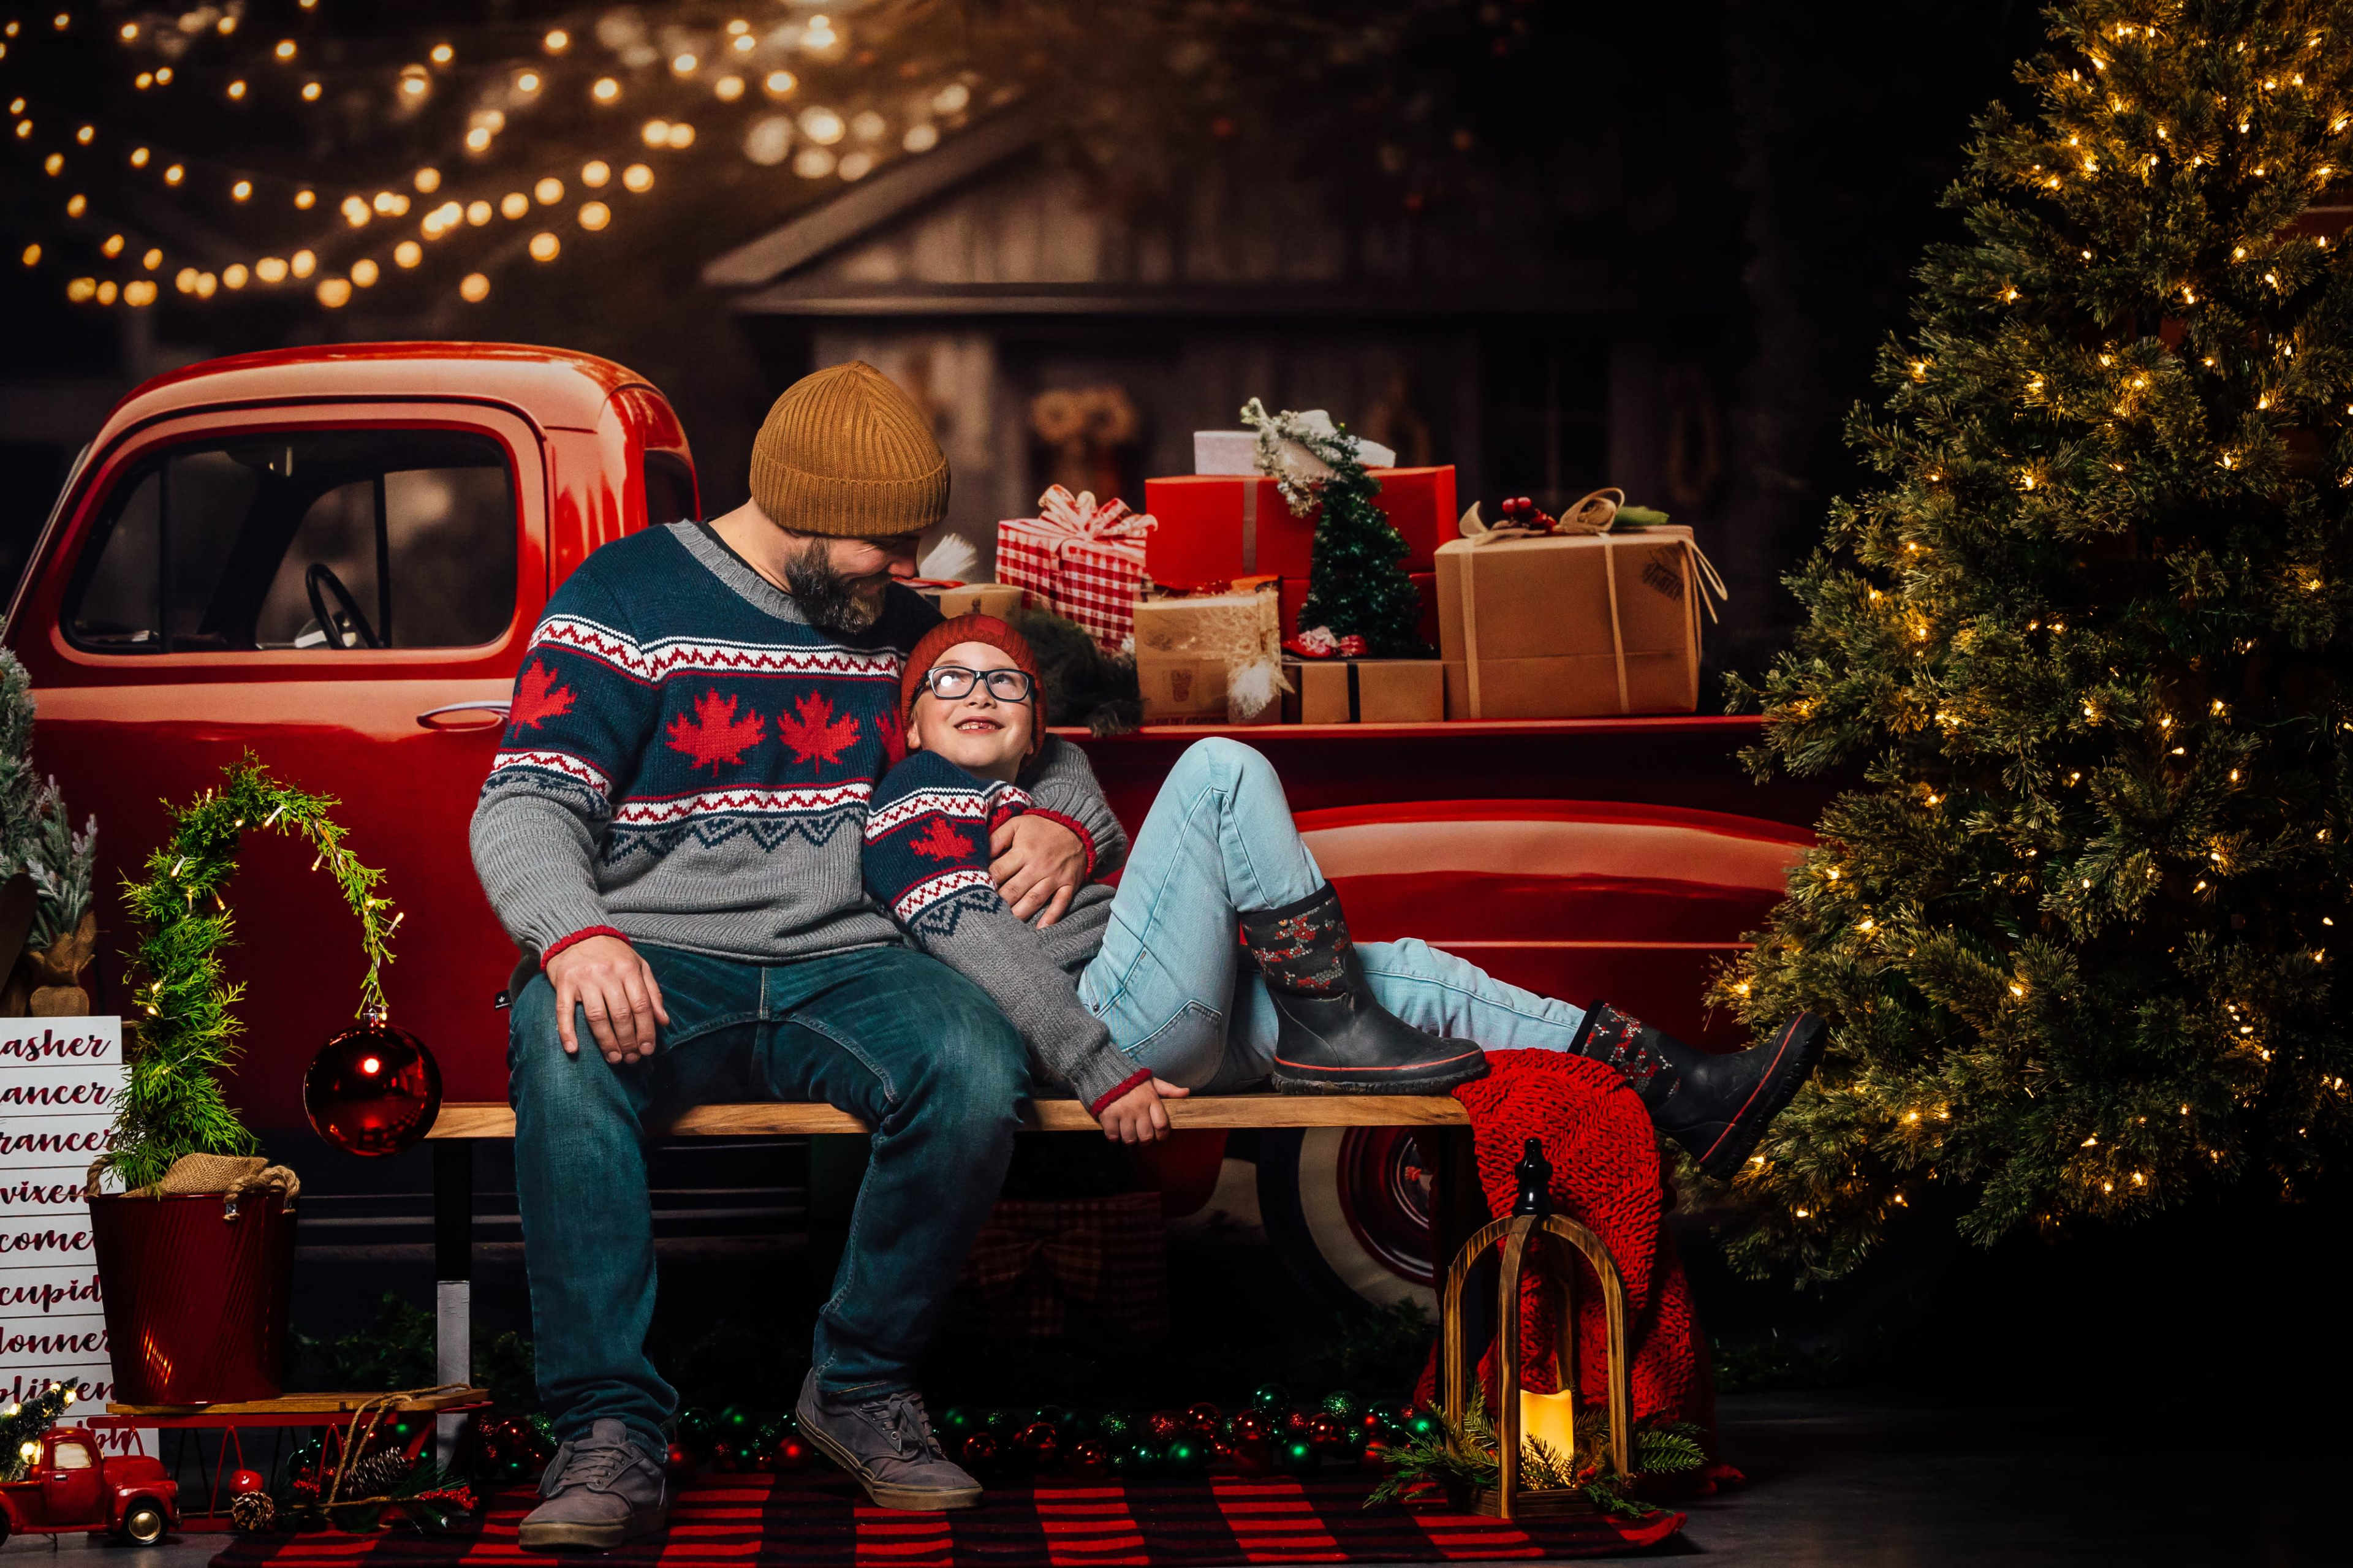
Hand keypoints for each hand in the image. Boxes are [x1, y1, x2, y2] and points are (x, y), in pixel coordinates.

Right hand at [543, 935, 669, 1064]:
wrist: (577, 933)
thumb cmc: (612, 954)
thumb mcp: (638, 966)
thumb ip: (652, 992)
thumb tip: (663, 1021)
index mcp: (628, 969)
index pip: (641, 1005)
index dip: (646, 1030)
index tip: (648, 1049)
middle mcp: (607, 974)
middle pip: (621, 1014)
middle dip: (628, 1041)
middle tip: (632, 1059)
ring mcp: (584, 979)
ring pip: (597, 1017)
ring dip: (606, 1042)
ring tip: (614, 1058)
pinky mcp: (563, 983)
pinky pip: (564, 1011)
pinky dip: (567, 1032)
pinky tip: (573, 1049)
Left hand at [990, 814, 1085, 925]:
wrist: (1077, 827)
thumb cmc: (1041, 828)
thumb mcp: (1017, 824)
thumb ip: (997, 838)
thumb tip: (980, 854)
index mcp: (1023, 851)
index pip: (998, 872)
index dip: (984, 883)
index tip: (974, 892)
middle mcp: (1038, 866)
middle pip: (1013, 890)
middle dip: (998, 903)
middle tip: (984, 914)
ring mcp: (1054, 878)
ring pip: (1033, 900)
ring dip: (1018, 914)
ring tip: (1004, 926)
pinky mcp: (1069, 886)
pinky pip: (1060, 904)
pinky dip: (1051, 918)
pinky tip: (1039, 929)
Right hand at [1098, 1078, 1188, 1143]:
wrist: (1103, 1069)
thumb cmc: (1130, 1078)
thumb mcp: (1151, 1081)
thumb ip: (1168, 1089)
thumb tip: (1186, 1092)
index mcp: (1151, 1099)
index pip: (1162, 1125)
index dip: (1162, 1135)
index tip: (1159, 1136)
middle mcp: (1138, 1107)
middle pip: (1147, 1136)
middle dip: (1145, 1140)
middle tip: (1142, 1137)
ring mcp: (1122, 1112)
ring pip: (1130, 1138)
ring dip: (1130, 1139)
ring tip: (1128, 1133)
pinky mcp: (1107, 1115)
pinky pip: (1113, 1136)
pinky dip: (1114, 1137)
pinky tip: (1115, 1130)